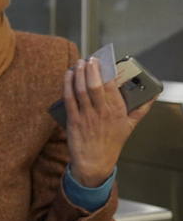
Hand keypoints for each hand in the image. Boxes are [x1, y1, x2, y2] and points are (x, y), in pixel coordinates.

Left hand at [63, 58, 151, 187]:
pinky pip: (69, 99)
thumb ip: (141, 109)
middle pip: (95, 85)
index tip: (103, 61)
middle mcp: (102, 112)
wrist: (94, 162)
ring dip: (79, 74)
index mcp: (117, 110)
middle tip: (90, 59)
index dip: (106, 71)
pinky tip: (68, 75)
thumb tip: (152, 96)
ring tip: (79, 63)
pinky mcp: (73, 120)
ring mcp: (86, 116)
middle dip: (91, 69)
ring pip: (81, 90)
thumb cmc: (111, 143)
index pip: (112, 85)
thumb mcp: (130, 125)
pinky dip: (67, 85)